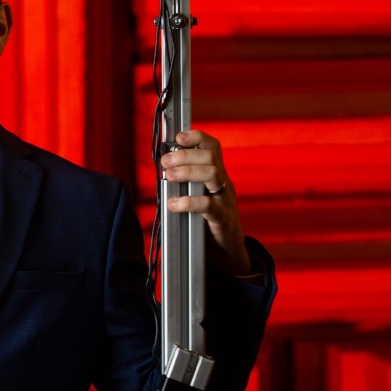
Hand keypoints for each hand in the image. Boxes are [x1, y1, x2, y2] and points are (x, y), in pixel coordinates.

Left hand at [160, 129, 251, 275]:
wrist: (228, 253)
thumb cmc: (207, 222)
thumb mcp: (197, 196)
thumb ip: (184, 183)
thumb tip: (162, 169)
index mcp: (217, 176)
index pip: (212, 148)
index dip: (197, 137)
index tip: (178, 136)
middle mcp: (224, 184)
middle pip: (210, 157)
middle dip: (185, 155)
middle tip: (165, 162)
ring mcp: (226, 201)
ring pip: (212, 174)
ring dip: (187, 171)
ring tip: (168, 176)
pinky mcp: (223, 220)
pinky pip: (209, 206)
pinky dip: (189, 202)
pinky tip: (174, 204)